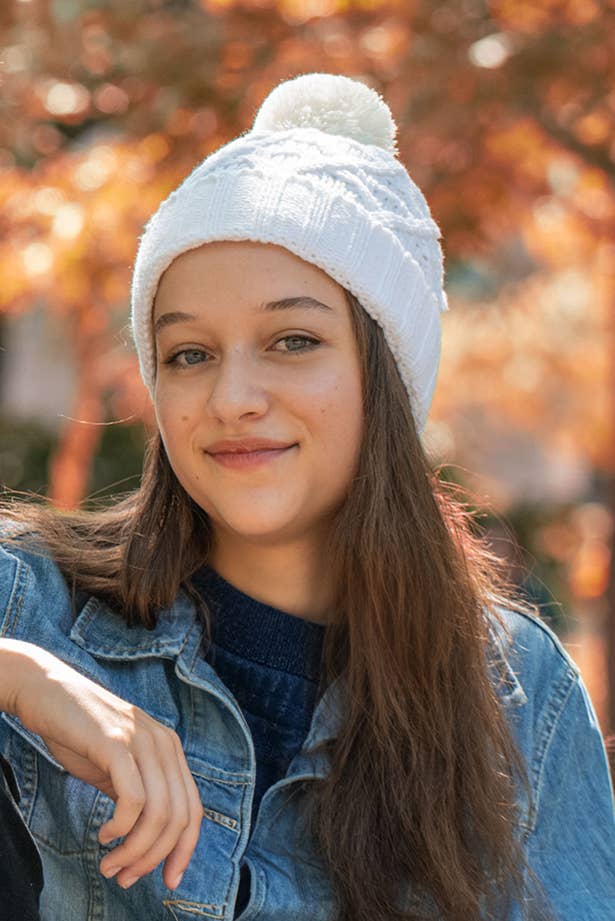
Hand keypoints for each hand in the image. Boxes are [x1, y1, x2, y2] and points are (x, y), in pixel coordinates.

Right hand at [10, 639, 202, 890]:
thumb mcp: (117, 767)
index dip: (184, 849)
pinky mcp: (116, 743)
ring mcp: (142, 739)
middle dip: (154, 857)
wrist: (47, 692)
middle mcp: (164, 743)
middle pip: (179, 816)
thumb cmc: (79, 733)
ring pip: (159, 813)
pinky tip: (104, 835)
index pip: (192, 808)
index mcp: (170, 749)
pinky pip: (134, 799)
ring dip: (135, 851)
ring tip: (110, 865)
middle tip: (124, 877)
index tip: (168, 879)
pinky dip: (121, 828)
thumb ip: (137, 795)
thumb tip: (147, 842)